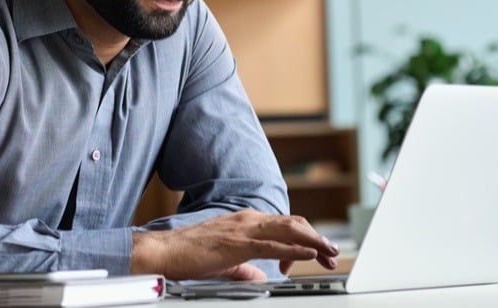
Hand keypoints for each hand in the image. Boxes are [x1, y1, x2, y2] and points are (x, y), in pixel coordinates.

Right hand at [130, 210, 338, 280]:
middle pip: (293, 224)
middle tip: (332, 253)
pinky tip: (309, 254)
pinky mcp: (238, 243)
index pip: (284, 225)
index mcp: (245, 222)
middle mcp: (248, 219)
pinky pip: (273, 244)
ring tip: (330, 251)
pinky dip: (295, 248)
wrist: (164, 251)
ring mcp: (243, 229)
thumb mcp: (226, 262)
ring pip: (288, 230)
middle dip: (316, 238)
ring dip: (313, 241)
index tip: (317, 254)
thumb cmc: (189, 255)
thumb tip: (262, 277)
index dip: (305, 238)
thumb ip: (246, 268)